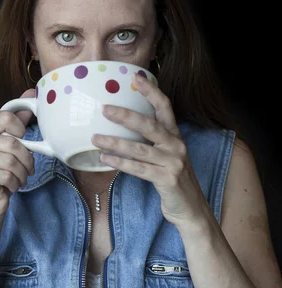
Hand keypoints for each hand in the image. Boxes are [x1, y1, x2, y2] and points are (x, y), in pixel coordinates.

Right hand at [0, 89, 35, 216]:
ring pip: (10, 161)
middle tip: (29, 168)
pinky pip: (5, 175)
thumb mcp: (9, 143)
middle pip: (12, 143)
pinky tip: (13, 185)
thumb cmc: (0, 171)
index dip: (21, 131)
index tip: (24, 142)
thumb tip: (32, 94)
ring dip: (22, 173)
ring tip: (21, 178)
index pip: (6, 117)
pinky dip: (15, 183)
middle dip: (27, 159)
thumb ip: (17, 120)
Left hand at [91, 73, 207, 227]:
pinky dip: (120, 163)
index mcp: (175, 137)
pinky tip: (105, 159)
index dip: (151, 92)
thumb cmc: (172, 181)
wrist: (191, 210)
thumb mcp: (166, 157)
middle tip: (105, 108)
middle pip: (149, 125)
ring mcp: (173, 162)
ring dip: (115, 142)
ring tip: (95, 137)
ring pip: (140, 148)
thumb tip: (121, 130)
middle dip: (126, 116)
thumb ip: (150, 143)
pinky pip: (139, 169)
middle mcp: (176, 146)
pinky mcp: (168, 179)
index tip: (135, 78)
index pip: (165, 108)